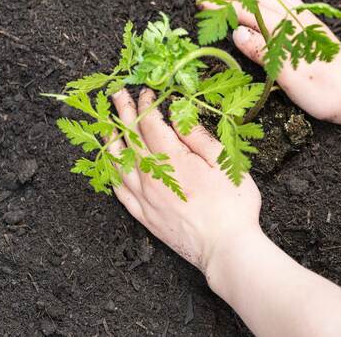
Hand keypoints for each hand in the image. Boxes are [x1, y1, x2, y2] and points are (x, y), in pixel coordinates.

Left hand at [108, 89, 262, 272]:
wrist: (225, 248)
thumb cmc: (233, 205)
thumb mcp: (224, 162)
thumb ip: (198, 136)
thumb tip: (179, 115)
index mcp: (172, 159)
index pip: (151, 123)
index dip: (147, 104)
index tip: (148, 92)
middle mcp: (151, 176)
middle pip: (131, 137)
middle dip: (124, 112)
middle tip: (117, 94)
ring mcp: (144, 198)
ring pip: (118, 162)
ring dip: (111, 139)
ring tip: (107, 124)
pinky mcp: (144, 216)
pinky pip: (119, 190)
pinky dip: (112, 172)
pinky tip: (111, 164)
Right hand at [198, 0, 340, 124]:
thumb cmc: (324, 91)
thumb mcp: (289, 77)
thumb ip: (263, 51)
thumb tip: (237, 31)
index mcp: (286, 30)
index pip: (248, 10)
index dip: (222, 5)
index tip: (201, 1)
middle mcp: (295, 18)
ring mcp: (304, 19)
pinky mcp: (311, 24)